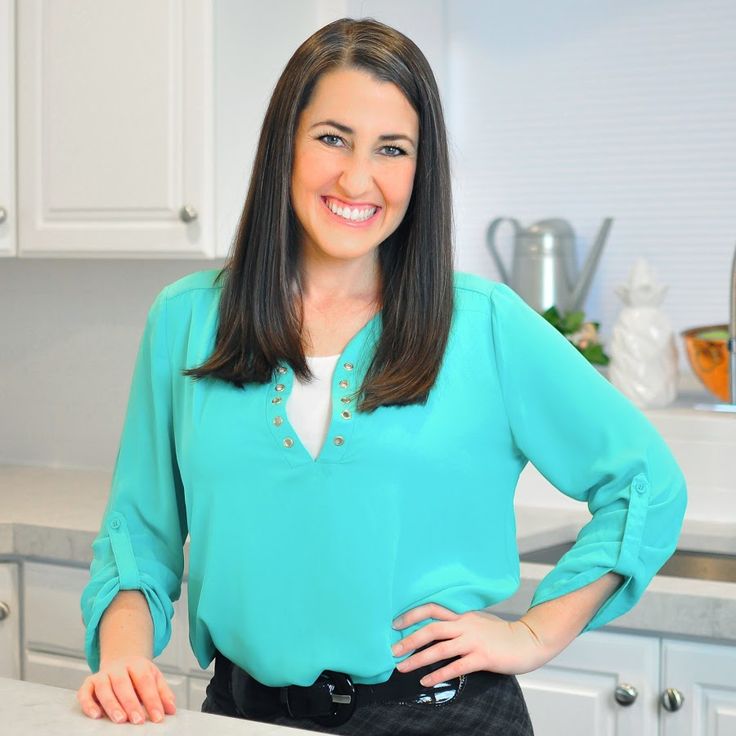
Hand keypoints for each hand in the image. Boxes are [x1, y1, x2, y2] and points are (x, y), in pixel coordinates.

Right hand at [77, 655, 176, 723]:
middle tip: (138, 721)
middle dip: (131, 704)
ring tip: (120, 720)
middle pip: (123, 684)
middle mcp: (118, 668)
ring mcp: (102, 675)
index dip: (152, 700)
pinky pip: (85, 693)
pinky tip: (96, 715)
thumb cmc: (138, 675)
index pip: (145, 681)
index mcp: (137, 664)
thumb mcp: (154, 678)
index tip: (158, 717)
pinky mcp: (89, 683)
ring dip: (112, 705)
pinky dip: (88, 704)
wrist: (121, 661)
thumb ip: (163, 693)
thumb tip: (171, 710)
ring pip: (104, 688)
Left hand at [390, 603, 550, 685]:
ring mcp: (474, 641)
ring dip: (418, 659)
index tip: (396, 623)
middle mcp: (465, 626)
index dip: (412, 615)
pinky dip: (438, 674)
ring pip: (440, 648)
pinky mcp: (482, 657)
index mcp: (462, 616)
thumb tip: (439, 630)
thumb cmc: (502, 634)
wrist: (528, 640)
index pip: (432, 609)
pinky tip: (426, 681)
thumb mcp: (478, 622)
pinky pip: (456, 667)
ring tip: (402, 668)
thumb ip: (460, 624)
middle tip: (393, 650)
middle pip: (431, 629)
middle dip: (409, 640)